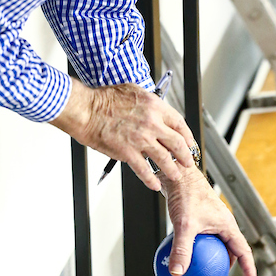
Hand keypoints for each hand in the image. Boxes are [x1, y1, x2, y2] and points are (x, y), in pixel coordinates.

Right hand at [52, 79, 195, 191]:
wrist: (86, 109)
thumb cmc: (104, 99)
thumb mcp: (133, 91)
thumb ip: (149, 103)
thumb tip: (156, 111)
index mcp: (155, 106)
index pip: (179, 124)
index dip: (187, 136)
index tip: (189, 143)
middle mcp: (152, 123)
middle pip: (177, 143)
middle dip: (185, 156)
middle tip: (187, 162)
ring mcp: (141, 139)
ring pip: (164, 158)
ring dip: (172, 170)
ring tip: (175, 175)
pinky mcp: (128, 152)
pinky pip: (144, 170)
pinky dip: (151, 179)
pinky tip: (155, 184)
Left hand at [163, 165, 257, 275]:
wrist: (178, 174)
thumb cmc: (187, 195)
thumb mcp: (184, 225)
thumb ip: (181, 250)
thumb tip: (177, 273)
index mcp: (228, 225)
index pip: (243, 251)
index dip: (249, 268)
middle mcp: (222, 224)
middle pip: (231, 250)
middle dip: (230, 265)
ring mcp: (211, 221)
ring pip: (216, 244)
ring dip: (212, 257)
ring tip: (202, 271)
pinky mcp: (198, 218)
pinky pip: (200, 238)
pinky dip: (194, 249)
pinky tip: (180, 256)